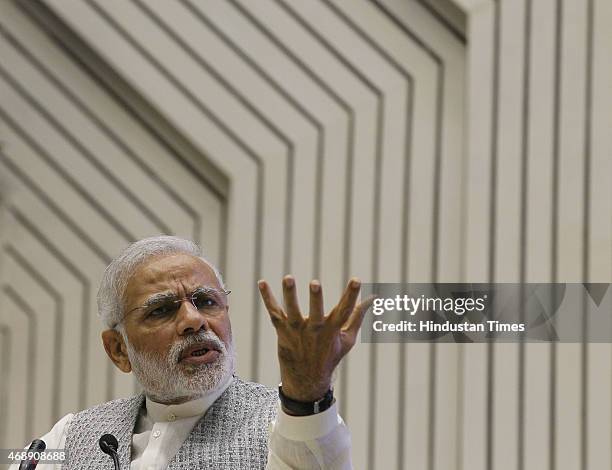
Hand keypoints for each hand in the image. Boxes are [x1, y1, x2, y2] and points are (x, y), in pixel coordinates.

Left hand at [257, 276, 374, 401]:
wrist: (306, 381)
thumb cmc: (330, 355)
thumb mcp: (347, 338)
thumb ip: (358, 316)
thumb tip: (373, 297)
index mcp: (332, 331)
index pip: (345, 311)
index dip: (351, 295)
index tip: (357, 279)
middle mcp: (314, 331)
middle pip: (315, 313)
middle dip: (316, 298)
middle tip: (315, 284)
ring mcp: (296, 331)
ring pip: (292, 311)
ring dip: (289, 294)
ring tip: (288, 277)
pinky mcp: (282, 330)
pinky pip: (273, 312)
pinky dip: (267, 298)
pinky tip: (262, 282)